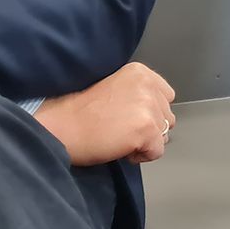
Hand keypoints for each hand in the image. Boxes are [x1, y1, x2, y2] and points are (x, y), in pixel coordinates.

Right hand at [33, 62, 176, 166]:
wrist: (61, 128)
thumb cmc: (80, 113)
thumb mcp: (115, 88)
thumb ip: (138, 94)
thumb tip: (155, 112)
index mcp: (140, 72)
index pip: (166, 96)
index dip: (149, 112)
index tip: (127, 117)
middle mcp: (148, 85)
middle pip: (168, 116)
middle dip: (149, 128)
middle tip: (120, 129)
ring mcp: (149, 106)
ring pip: (165, 134)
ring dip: (146, 142)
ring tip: (119, 137)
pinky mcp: (147, 128)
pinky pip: (157, 152)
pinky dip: (141, 156)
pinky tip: (120, 148)